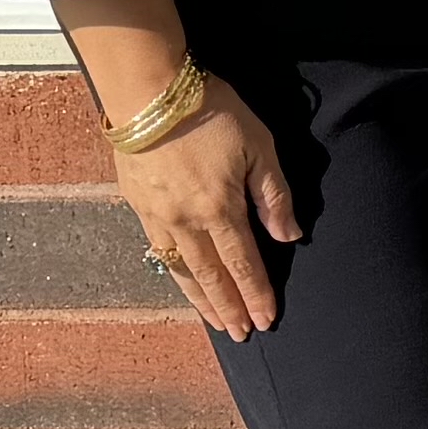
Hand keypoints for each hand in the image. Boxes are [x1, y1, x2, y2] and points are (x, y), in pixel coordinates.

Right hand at [105, 77, 296, 341]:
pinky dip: (175, 273)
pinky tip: (183, 281)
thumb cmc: (211, 112)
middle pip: (211, 276)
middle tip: (242, 334)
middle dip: (229, 308)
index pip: (244, 262)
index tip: (267, 319)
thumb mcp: (258, 146)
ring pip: (182, 269)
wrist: (149, 94)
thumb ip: (274, 194)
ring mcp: (158, 216)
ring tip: (216, 322)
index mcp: (220, 208)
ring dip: (200, 299)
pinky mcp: (138, 205)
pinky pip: (159, 251)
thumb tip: (289, 234)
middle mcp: (187, 221)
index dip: (256, 293)